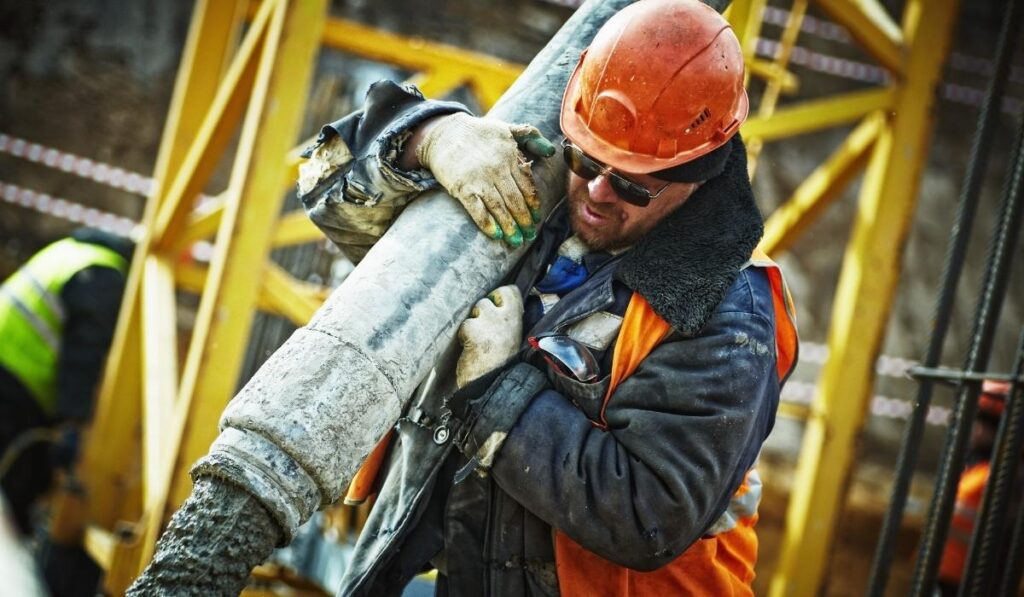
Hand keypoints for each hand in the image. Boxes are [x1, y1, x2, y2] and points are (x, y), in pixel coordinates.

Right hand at [415, 113, 554, 246]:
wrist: (444, 133)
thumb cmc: (479, 133)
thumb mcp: (507, 128)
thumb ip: (531, 137)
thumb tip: (551, 151)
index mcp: (510, 156)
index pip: (527, 186)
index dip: (533, 205)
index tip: (536, 218)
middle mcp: (497, 169)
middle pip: (515, 200)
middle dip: (524, 220)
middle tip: (529, 235)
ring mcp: (479, 179)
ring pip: (499, 208)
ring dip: (510, 226)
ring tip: (516, 241)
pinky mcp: (462, 188)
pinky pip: (477, 210)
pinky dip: (487, 224)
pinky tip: (496, 235)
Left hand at [456, 285, 523, 387]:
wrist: (493, 386)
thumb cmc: (502, 365)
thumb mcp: (513, 339)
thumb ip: (508, 321)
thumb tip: (498, 304)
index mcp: (517, 320)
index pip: (510, 291)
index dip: (499, 296)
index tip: (495, 307)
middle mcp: (505, 317)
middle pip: (487, 299)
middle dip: (481, 311)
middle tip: (483, 329)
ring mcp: (489, 322)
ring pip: (475, 310)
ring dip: (473, 323)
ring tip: (477, 341)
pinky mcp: (473, 330)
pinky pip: (465, 324)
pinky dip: (464, 336)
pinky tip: (470, 348)